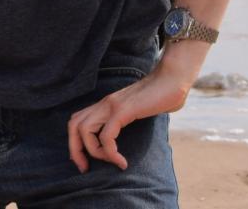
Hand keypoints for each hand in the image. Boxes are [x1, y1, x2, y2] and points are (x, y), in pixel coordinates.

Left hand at [67, 56, 196, 171]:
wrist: (173, 78)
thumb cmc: (162, 95)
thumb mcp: (141, 110)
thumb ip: (132, 119)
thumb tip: (136, 134)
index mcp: (106, 104)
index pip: (77, 121)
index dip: (75, 143)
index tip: (85, 161)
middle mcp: (104, 103)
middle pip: (74, 125)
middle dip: (75, 150)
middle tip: (85, 168)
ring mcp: (112, 105)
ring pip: (84, 130)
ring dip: (93, 152)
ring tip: (112, 162)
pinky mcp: (123, 110)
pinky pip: (106, 135)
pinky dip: (110, 153)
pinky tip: (122, 162)